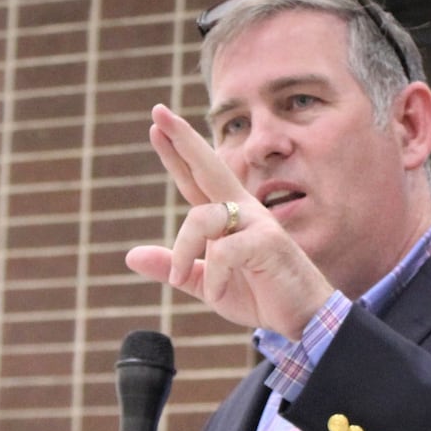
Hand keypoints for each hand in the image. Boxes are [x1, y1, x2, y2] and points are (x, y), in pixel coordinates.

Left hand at [126, 104, 333, 338]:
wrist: (300, 317)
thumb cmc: (259, 294)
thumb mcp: (205, 283)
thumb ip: (173, 268)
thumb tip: (130, 255)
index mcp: (227, 217)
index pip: (195, 178)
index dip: (176, 152)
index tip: (156, 123)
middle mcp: (242, 210)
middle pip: (208, 166)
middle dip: (182, 139)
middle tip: (158, 113)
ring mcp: (257, 222)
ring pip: (201, 219)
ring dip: (182, 252)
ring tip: (181, 278)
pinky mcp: (268, 241)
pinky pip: (222, 252)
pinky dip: (213, 278)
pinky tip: (218, 292)